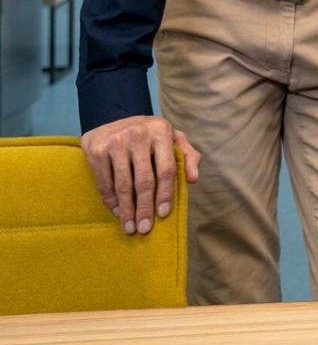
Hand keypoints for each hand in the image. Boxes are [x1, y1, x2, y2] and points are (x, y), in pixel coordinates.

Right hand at [80, 115, 201, 234]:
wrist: (114, 116)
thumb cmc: (150, 135)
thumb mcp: (173, 137)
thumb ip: (188, 156)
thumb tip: (193, 179)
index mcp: (161, 131)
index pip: (167, 169)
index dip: (166, 194)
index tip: (163, 214)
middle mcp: (138, 135)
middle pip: (144, 180)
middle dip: (144, 208)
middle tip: (144, 228)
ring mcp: (115, 141)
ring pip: (123, 184)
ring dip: (126, 209)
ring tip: (129, 226)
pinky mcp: (96, 149)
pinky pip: (104, 181)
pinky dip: (110, 199)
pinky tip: (117, 211)